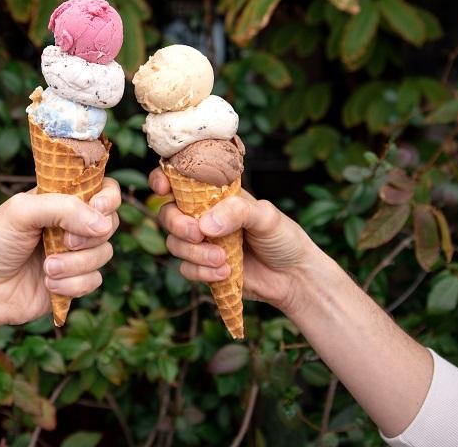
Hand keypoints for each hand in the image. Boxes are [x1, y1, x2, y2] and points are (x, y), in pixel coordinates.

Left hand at [0, 178, 120, 344]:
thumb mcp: (21, 212)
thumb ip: (63, 208)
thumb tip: (102, 223)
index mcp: (60, 201)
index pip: (102, 190)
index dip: (108, 198)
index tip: (98, 207)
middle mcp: (71, 226)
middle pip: (109, 224)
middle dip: (89, 236)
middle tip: (63, 243)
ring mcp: (73, 255)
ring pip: (104, 254)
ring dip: (76, 264)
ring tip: (47, 269)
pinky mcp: (73, 283)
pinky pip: (94, 281)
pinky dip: (72, 284)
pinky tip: (48, 285)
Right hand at [149, 168, 323, 314]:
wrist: (294, 277)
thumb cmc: (284, 238)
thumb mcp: (267, 216)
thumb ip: (237, 212)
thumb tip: (205, 224)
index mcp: (217, 195)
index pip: (181, 181)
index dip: (163, 179)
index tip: (163, 187)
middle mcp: (204, 216)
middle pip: (168, 213)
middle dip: (176, 223)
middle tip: (197, 234)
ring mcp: (202, 243)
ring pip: (174, 243)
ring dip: (194, 253)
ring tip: (223, 259)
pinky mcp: (204, 268)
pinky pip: (186, 268)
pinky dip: (201, 272)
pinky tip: (224, 272)